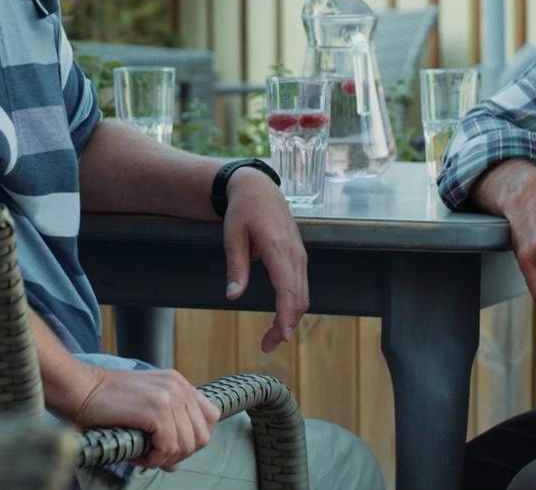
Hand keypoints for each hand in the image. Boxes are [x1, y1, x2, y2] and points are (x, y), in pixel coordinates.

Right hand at [72, 366, 219, 470]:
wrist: (80, 389)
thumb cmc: (105, 401)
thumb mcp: (144, 404)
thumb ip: (166, 425)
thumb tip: (175, 462)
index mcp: (178, 383)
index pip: (210, 417)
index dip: (193, 439)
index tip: (172, 447)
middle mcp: (178, 387)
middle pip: (202, 435)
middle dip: (181, 453)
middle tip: (156, 455)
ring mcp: (169, 396)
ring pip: (187, 445)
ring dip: (165, 458)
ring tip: (143, 453)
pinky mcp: (156, 409)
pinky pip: (169, 448)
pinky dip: (154, 458)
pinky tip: (138, 453)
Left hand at [222, 167, 307, 351]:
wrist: (258, 188)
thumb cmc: (243, 210)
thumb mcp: (232, 236)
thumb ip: (236, 267)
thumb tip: (232, 297)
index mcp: (277, 247)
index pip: (287, 288)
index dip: (286, 315)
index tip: (281, 336)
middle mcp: (294, 254)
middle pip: (299, 298)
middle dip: (286, 325)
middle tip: (267, 346)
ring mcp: (300, 255)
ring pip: (303, 294)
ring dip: (291, 318)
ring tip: (272, 337)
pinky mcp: (299, 257)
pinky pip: (301, 286)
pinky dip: (294, 305)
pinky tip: (282, 318)